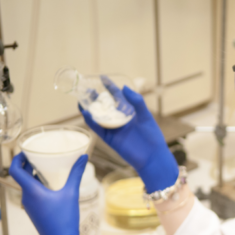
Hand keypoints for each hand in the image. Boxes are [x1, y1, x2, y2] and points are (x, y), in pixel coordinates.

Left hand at [9, 152, 87, 234]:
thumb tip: (83, 157)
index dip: (17, 158)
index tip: (24, 151)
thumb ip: (76, 174)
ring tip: (44, 167)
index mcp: (31, 191)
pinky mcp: (35, 212)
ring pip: (26, 186)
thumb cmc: (64, 220)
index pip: (15, 171)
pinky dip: (37, 186)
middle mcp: (27, 198)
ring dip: (32, 176)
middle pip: (20, 177)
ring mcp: (30, 206)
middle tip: (37, 155)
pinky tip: (50, 185)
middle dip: (27, 165)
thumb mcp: (72, 193)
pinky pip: (31, 195)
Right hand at [80, 76, 177, 192]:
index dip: (109, 87)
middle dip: (95, 97)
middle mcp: (120, 119)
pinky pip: (99, 129)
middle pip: (104, 105)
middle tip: (86, 88)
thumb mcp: (146, 116)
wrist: (152, 157)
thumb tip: (124, 87)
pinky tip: (86, 113)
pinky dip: (92, 122)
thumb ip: (137, 102)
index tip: (102, 78)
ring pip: (98, 117)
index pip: (117, 96)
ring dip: (89, 108)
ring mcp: (114, 129)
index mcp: (129, 111)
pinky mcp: (110, 139)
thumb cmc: (152, 136)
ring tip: (81, 99)